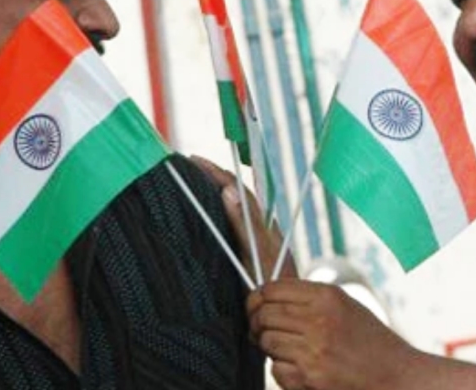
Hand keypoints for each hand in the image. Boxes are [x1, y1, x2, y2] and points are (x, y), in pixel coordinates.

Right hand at [190, 155, 297, 281]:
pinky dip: (215, 212)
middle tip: (189, 166)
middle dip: (213, 177)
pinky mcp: (249, 254)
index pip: (236, 188)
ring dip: (213, 192)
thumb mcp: (258, 254)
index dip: (216, 172)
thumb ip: (244, 223)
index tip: (193, 160)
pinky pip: (230, 224)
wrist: (286, 314)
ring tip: (193, 183)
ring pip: (233, 207)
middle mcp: (259, 227)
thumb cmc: (274, 286)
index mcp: (261, 222)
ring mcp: (254, 240)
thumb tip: (228, 190)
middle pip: (234, 194)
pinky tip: (204, 216)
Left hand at [248, 279, 417, 389]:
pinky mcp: (309, 378)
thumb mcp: (345, 306)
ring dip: (269, 347)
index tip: (255, 306)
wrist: (399, 377)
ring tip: (287, 350)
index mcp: (326, 296)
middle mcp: (318, 320)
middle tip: (260, 331)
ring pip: (266, 341)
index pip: (271, 289)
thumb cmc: (372, 342)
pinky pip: (275, 368)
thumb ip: (309, 298)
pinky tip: (301, 368)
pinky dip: (282, 370)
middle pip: (263, 314)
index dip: (256, 298)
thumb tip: (267, 296)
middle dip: (257, 323)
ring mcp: (313, 350)